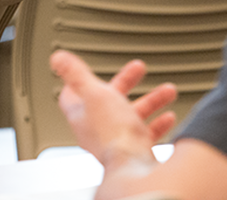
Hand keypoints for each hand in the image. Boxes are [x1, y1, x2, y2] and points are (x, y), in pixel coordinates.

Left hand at [50, 50, 176, 172]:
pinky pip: (147, 134)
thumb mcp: (93, 92)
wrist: (134, 167)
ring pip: (133, 115)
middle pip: (110, 100)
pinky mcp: (135, 151)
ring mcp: (118, 140)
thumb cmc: (111, 133)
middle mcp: (98, 129)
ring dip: (150, 100)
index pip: (72, 96)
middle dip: (126, 82)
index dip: (78, 82)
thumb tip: (57, 58)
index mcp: (83, 115)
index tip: (84, 70)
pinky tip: (168, 116)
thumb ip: (76, 74)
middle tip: (138, 68)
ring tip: (167, 90)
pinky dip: (159, 123)